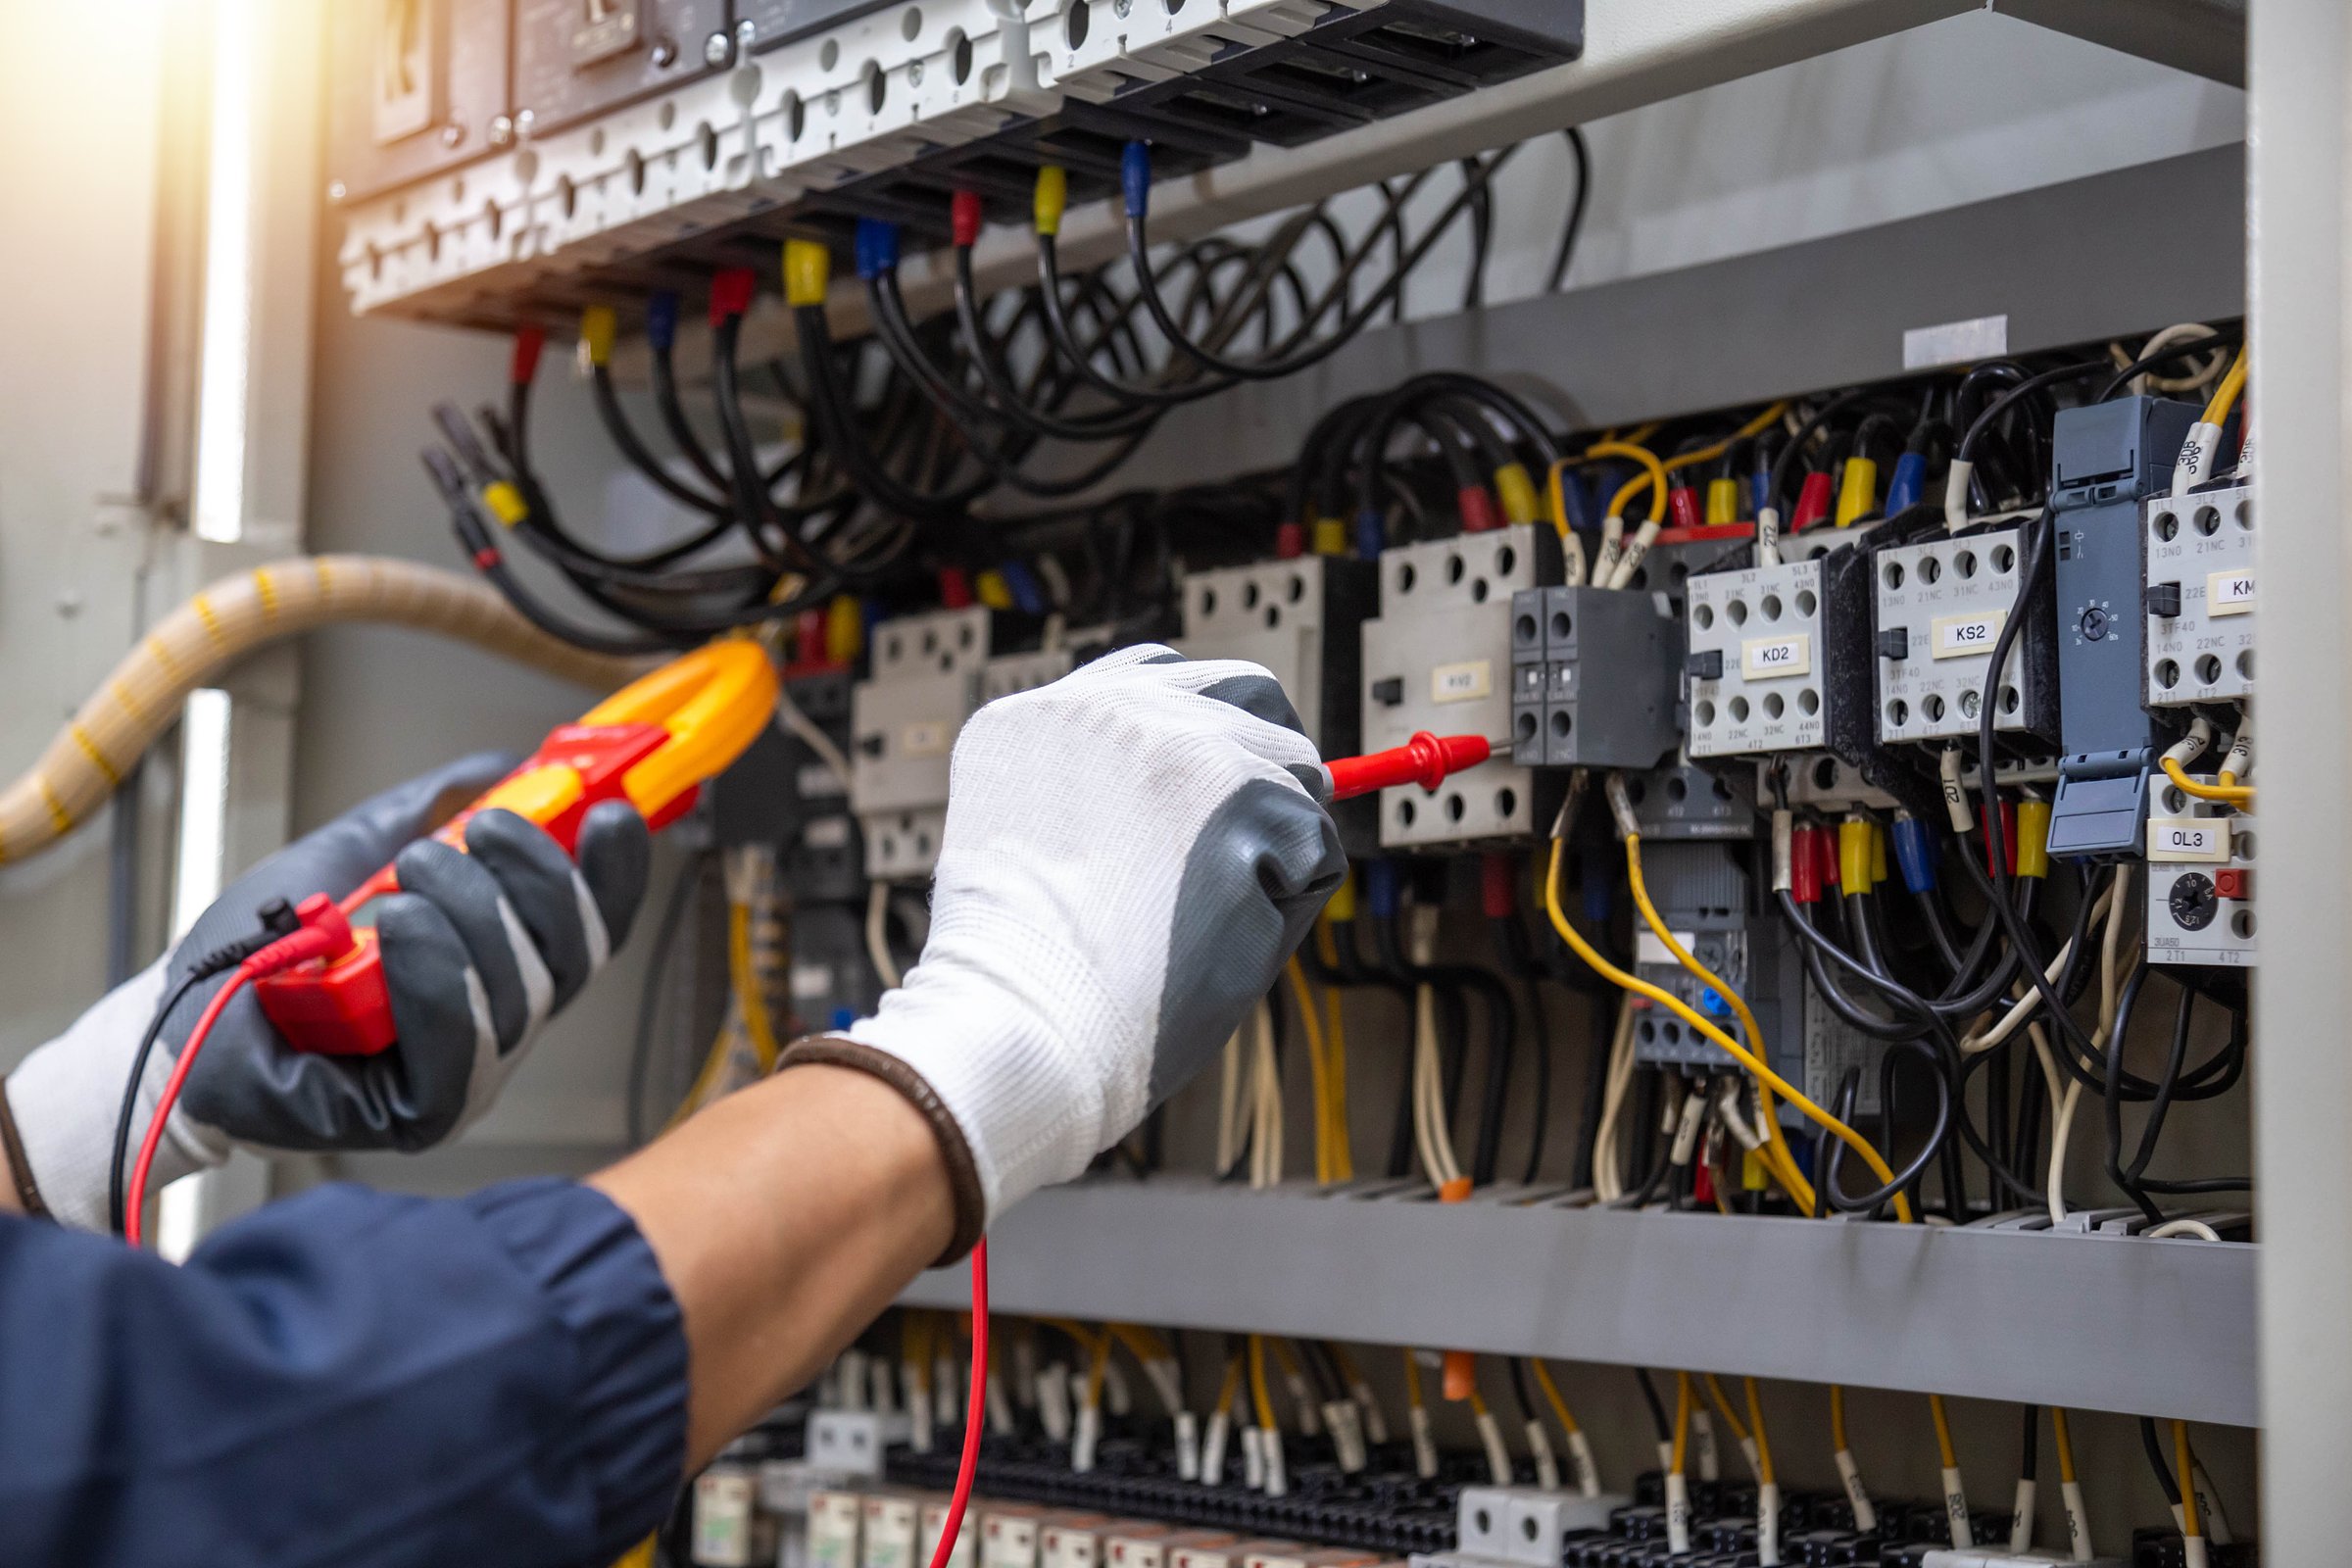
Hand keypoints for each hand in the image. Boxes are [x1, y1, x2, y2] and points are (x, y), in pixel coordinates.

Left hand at [5, 753, 650, 1230]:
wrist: (180, 1015)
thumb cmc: (261, 949)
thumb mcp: (357, 851)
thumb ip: (432, 808)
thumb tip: (505, 763)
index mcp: (500, 968)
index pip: (591, 927)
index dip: (613, 872)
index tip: (612, 811)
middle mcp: (499, 1027)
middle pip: (573, 956)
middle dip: (538, 879)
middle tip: (480, 831)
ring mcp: (467, 1078)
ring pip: (523, 992)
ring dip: (473, 914)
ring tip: (405, 877)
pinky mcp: (421, 1114)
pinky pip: (463, 1045)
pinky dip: (439, 972)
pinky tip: (400, 927)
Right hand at [782, 645, 1344, 1254]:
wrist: (1023, 1031)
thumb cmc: (1031, 976)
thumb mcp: (1042, 848)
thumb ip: (1111, 794)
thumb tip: (1230, 778)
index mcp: (1041, 719)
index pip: (1158, 678)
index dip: (1206, 732)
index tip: (1215, 788)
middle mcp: (1106, 709)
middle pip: (1248, 692)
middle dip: (1269, 763)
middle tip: (1258, 847)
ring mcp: (1177, 747)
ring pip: (1293, 773)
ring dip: (1272, 845)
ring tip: (1200, 919)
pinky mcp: (1241, 801)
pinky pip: (1316, 849)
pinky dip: (1289, 905)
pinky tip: (1218, 938)